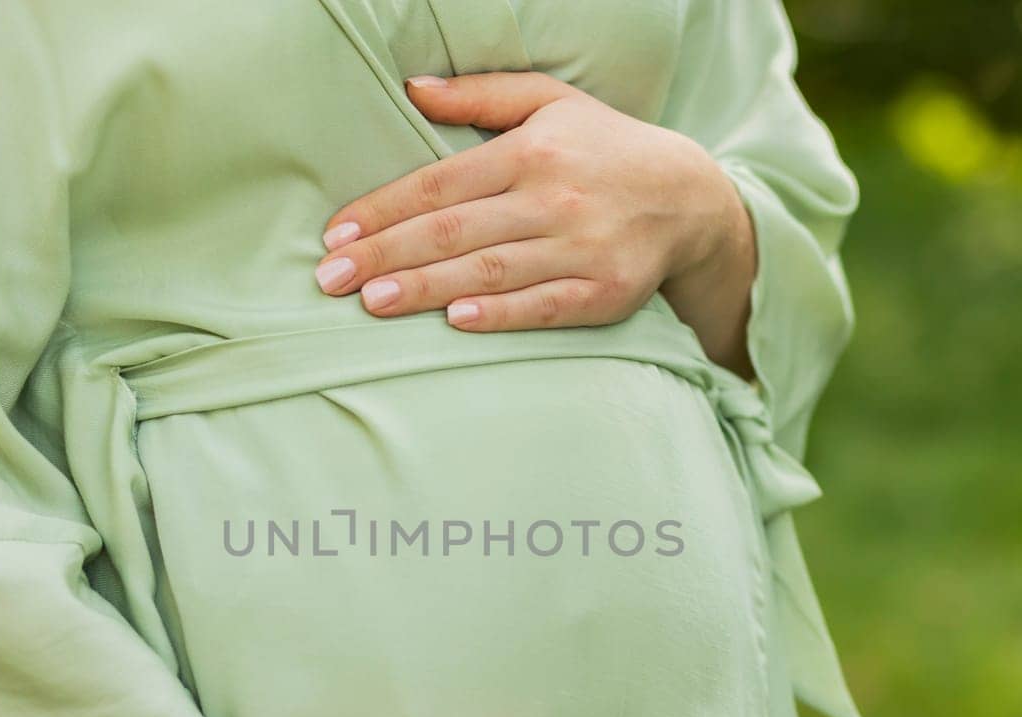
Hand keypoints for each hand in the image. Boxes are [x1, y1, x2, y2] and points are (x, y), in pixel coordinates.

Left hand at [314, 71, 748, 347]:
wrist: (690, 197)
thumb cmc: (604, 148)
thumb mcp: (550, 103)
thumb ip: (480, 96)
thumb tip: (411, 88)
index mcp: (533, 150)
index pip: (441, 183)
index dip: (384, 209)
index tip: (337, 233)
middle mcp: (556, 197)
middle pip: (455, 231)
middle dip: (387, 255)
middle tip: (331, 279)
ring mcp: (583, 248)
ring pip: (491, 271)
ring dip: (427, 289)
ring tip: (372, 303)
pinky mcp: (606, 293)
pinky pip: (545, 307)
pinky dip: (501, 316)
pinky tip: (455, 323)